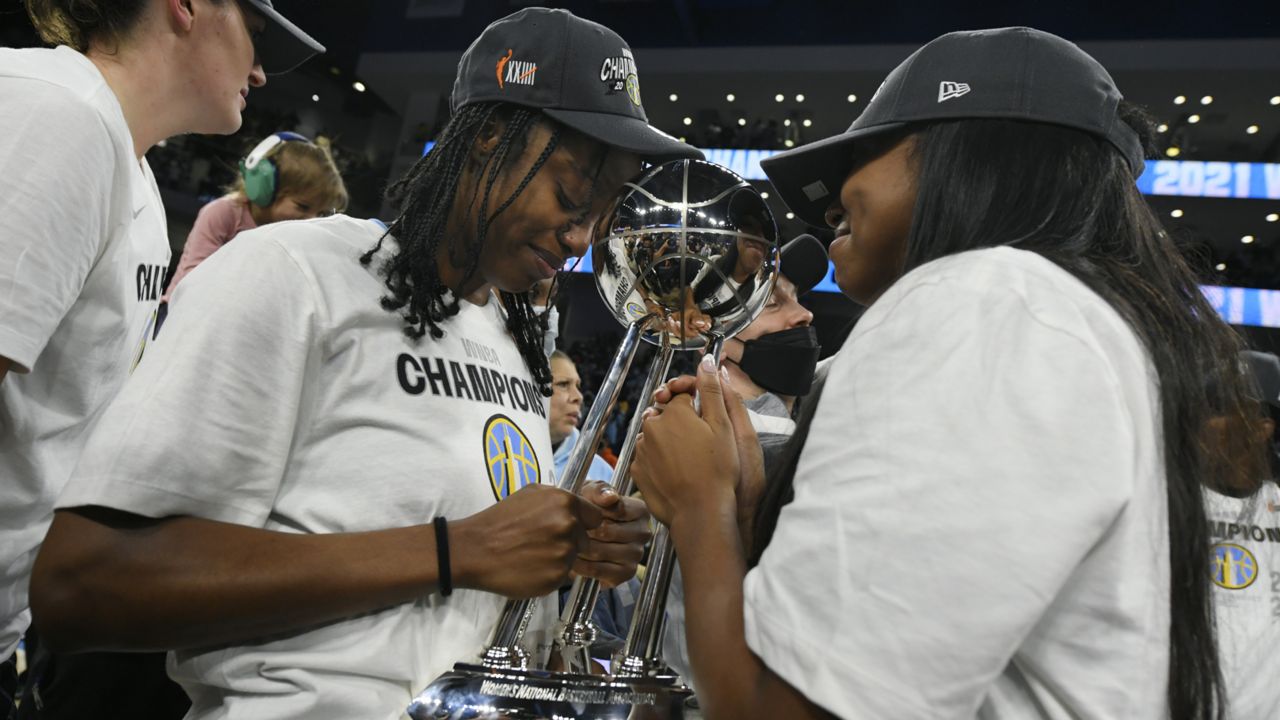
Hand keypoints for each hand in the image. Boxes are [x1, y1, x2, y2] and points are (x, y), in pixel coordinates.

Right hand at [452, 484, 602, 598]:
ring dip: (559, 558)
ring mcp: (564, 554)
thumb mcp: (531, 494)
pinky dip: (550, 574)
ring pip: (574, 558)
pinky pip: (562, 576)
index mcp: (565, 502)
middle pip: (585, 539)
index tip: (571, 528)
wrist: (474, 549)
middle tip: (543, 542)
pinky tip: (530, 567)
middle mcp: (569, 526)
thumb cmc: (500, 520)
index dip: (584, 523)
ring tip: (533, 554)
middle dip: (571, 541)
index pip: (595, 517)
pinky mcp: (556, 577)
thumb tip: (579, 506)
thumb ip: (559, 499)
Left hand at [577, 481, 651, 587]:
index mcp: (640, 510)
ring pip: (602, 552)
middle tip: (568, 529)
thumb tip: (611, 497)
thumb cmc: (589, 507)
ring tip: (567, 542)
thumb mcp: (591, 492)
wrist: (580, 532)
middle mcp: (643, 533)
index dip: (595, 511)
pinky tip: (572, 558)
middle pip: (609, 532)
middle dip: (585, 531)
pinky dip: (581, 565)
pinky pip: (599, 570)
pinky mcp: (626, 573)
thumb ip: (599, 490)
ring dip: (580, 548)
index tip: (581, 511)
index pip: (618, 511)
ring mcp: (636, 555)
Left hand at [651, 371, 765, 534]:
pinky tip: (678, 472)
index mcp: (673, 412)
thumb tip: (705, 361)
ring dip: (669, 441)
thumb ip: (712, 390)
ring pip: (656, 436)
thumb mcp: (723, 426)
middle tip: (701, 442)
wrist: (701, 512)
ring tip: (691, 460)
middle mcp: (651, 427)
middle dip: (680, 421)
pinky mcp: (637, 470)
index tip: (706, 417)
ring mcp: (641, 450)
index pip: (682, 395)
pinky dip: (660, 460)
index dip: (696, 404)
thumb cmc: (717, 470)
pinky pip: (648, 457)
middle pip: (666, 414)